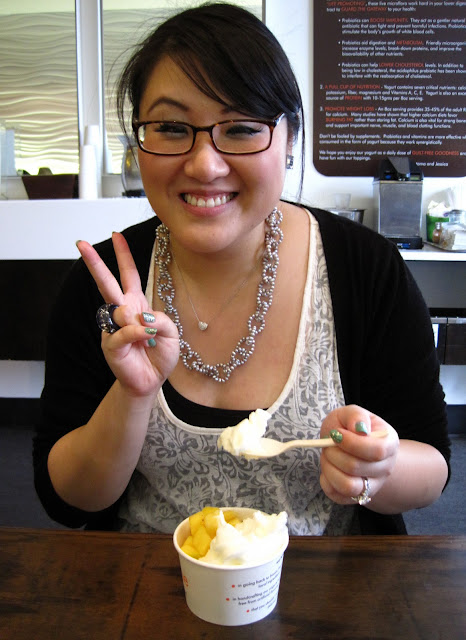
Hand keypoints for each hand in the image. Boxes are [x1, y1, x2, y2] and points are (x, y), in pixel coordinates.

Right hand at [77, 232, 178, 396]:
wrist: (151, 380)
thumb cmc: (160, 354)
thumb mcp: (171, 332)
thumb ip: (160, 319)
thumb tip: (137, 315)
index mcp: (137, 303)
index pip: (128, 275)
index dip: (123, 255)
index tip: (116, 235)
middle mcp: (122, 312)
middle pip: (107, 282)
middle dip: (94, 262)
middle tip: (80, 243)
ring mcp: (114, 327)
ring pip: (119, 309)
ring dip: (137, 320)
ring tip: (149, 336)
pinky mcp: (111, 344)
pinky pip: (123, 331)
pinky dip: (136, 332)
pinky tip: (145, 337)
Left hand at [319, 405, 398, 505]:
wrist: (348, 445)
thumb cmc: (349, 427)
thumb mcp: (351, 412)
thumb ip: (356, 416)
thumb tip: (360, 429)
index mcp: (389, 443)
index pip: (377, 451)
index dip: (352, 443)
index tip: (336, 434)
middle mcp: (385, 468)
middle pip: (356, 467)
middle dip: (334, 453)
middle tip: (328, 443)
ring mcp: (372, 486)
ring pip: (348, 486)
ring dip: (329, 468)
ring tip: (328, 456)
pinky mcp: (356, 497)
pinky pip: (338, 496)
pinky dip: (326, 481)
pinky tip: (329, 468)